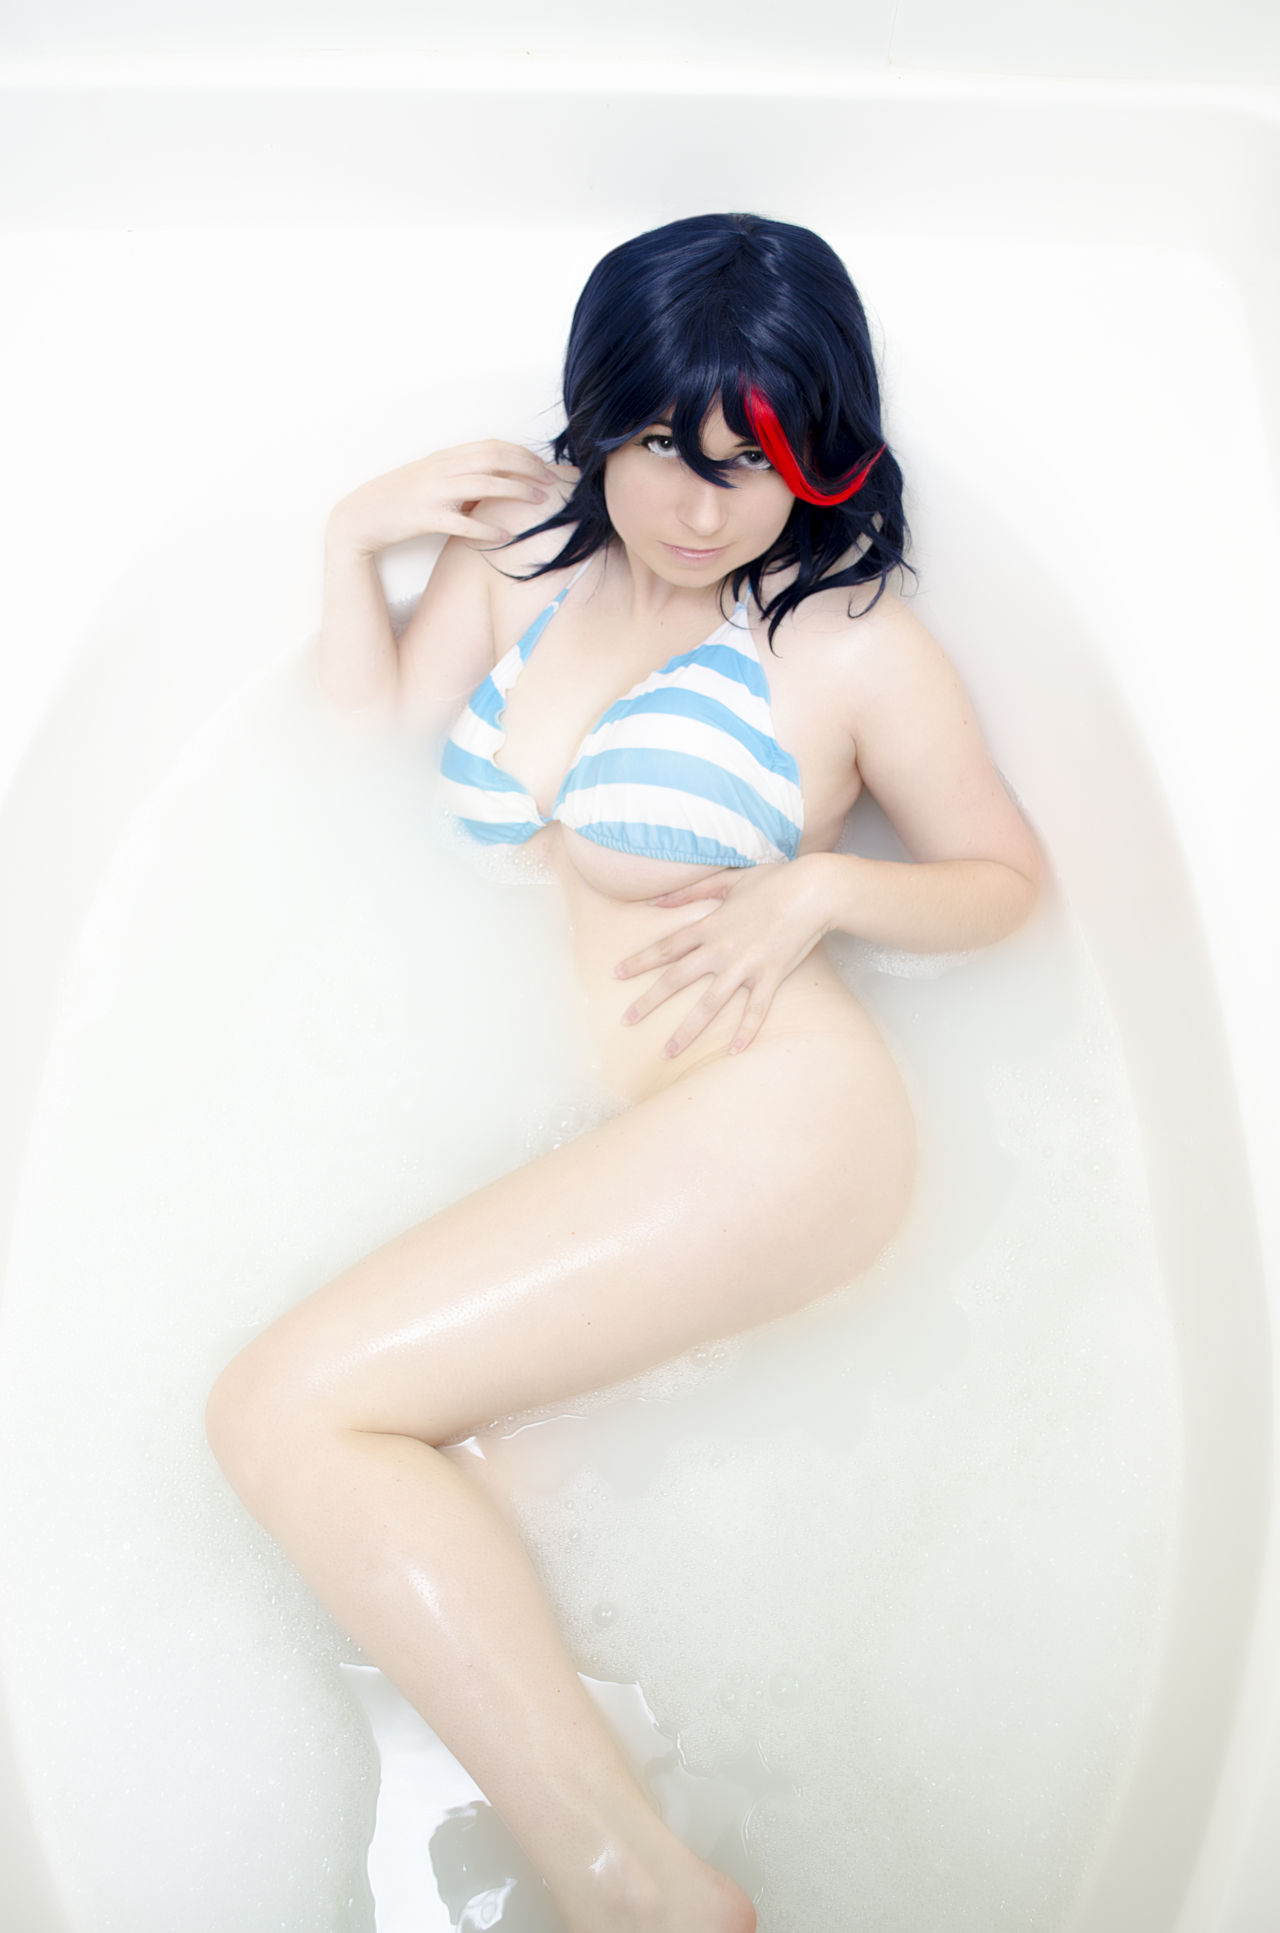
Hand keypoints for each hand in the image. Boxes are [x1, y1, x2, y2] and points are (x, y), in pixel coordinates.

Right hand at [327, 440, 565, 555]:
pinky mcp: (425, 518)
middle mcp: (441, 469)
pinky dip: (487, 528)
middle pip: (494, 459)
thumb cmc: (398, 500)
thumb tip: (495, 483)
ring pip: (484, 485)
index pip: (492, 446)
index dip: (522, 453)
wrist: (360, 516)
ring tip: (540, 501)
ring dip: (516, 491)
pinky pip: (462, 522)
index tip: (544, 465)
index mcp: (445, 458)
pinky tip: (505, 535)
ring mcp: (433, 492)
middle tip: (552, 481)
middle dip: (528, 468)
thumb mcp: (431, 480)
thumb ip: (461, 476)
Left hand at [613, 857, 831, 1058]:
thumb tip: (657, 898)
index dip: (639, 961)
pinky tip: (734, 1053)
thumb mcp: (728, 879)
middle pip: (676, 980)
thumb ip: (691, 891)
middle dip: (649, 1001)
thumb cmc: (774, 880)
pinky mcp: (771, 976)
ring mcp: (746, 966)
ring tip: (668, 1051)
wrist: (815, 891)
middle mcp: (721, 949)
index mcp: (710, 925)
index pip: (666, 947)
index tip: (616, 974)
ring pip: (709, 1004)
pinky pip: (756, 1010)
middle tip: (626, 1020)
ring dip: (687, 1030)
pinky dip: (747, 1032)